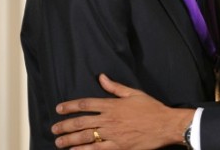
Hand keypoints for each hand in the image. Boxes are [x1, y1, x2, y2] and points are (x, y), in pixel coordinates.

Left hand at [51, 73, 194, 148]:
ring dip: (70, 139)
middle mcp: (109, 119)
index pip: (86, 104)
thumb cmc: (151, 108)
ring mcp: (113, 134)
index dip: (70, 106)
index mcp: (112, 105)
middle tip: (54, 129)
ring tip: (59, 142)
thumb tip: (101, 77)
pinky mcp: (118, 146)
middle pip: (81, 122)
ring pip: (86, 137)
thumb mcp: (134, 93)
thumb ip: (115, 87)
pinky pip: (97, 149)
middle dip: (65, 125)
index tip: (59, 109)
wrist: (165, 125)